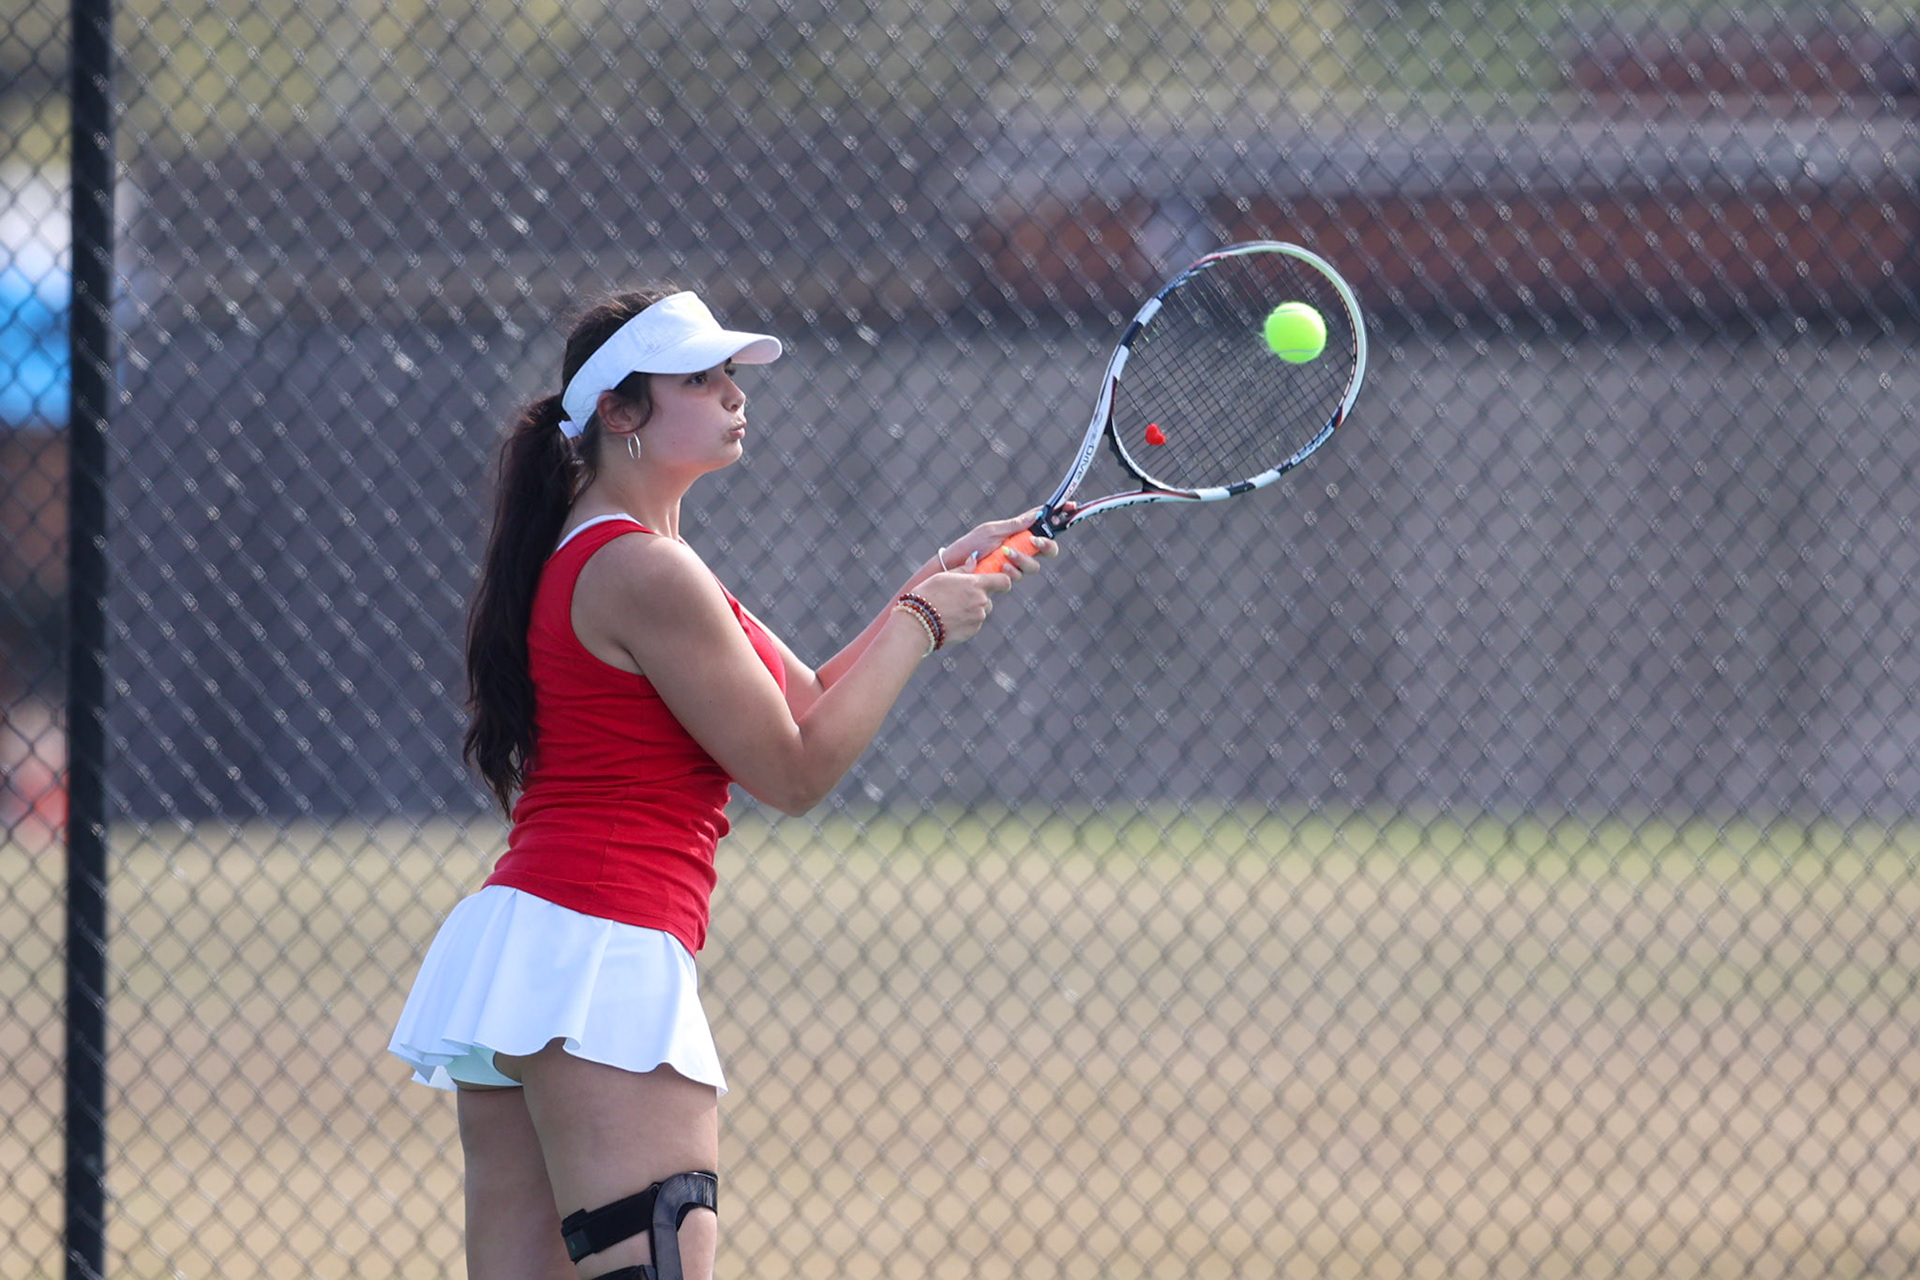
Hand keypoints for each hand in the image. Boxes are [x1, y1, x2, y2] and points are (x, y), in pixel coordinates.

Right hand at [907, 565, 1013, 647]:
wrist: (918, 623)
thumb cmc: (928, 595)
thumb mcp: (943, 576)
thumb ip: (963, 569)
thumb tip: (974, 559)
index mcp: (976, 584)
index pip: (1004, 581)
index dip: (1002, 582)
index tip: (997, 584)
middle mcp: (981, 601)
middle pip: (988, 598)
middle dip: (978, 598)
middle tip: (958, 599)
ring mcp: (978, 618)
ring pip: (981, 612)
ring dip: (972, 611)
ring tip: (951, 610)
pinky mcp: (973, 631)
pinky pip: (974, 625)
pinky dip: (966, 623)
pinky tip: (949, 620)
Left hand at [937, 510, 1062, 582]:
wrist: (953, 566)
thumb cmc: (971, 545)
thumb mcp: (993, 530)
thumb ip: (1016, 525)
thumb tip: (1038, 514)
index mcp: (1019, 534)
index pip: (1045, 525)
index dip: (1059, 517)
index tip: (1071, 507)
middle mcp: (1021, 550)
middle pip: (1048, 550)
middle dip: (1046, 546)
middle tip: (1035, 541)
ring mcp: (1014, 566)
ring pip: (1034, 566)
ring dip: (1022, 559)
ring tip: (1005, 555)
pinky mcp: (1006, 579)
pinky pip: (1018, 577)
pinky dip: (1010, 570)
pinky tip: (1000, 567)